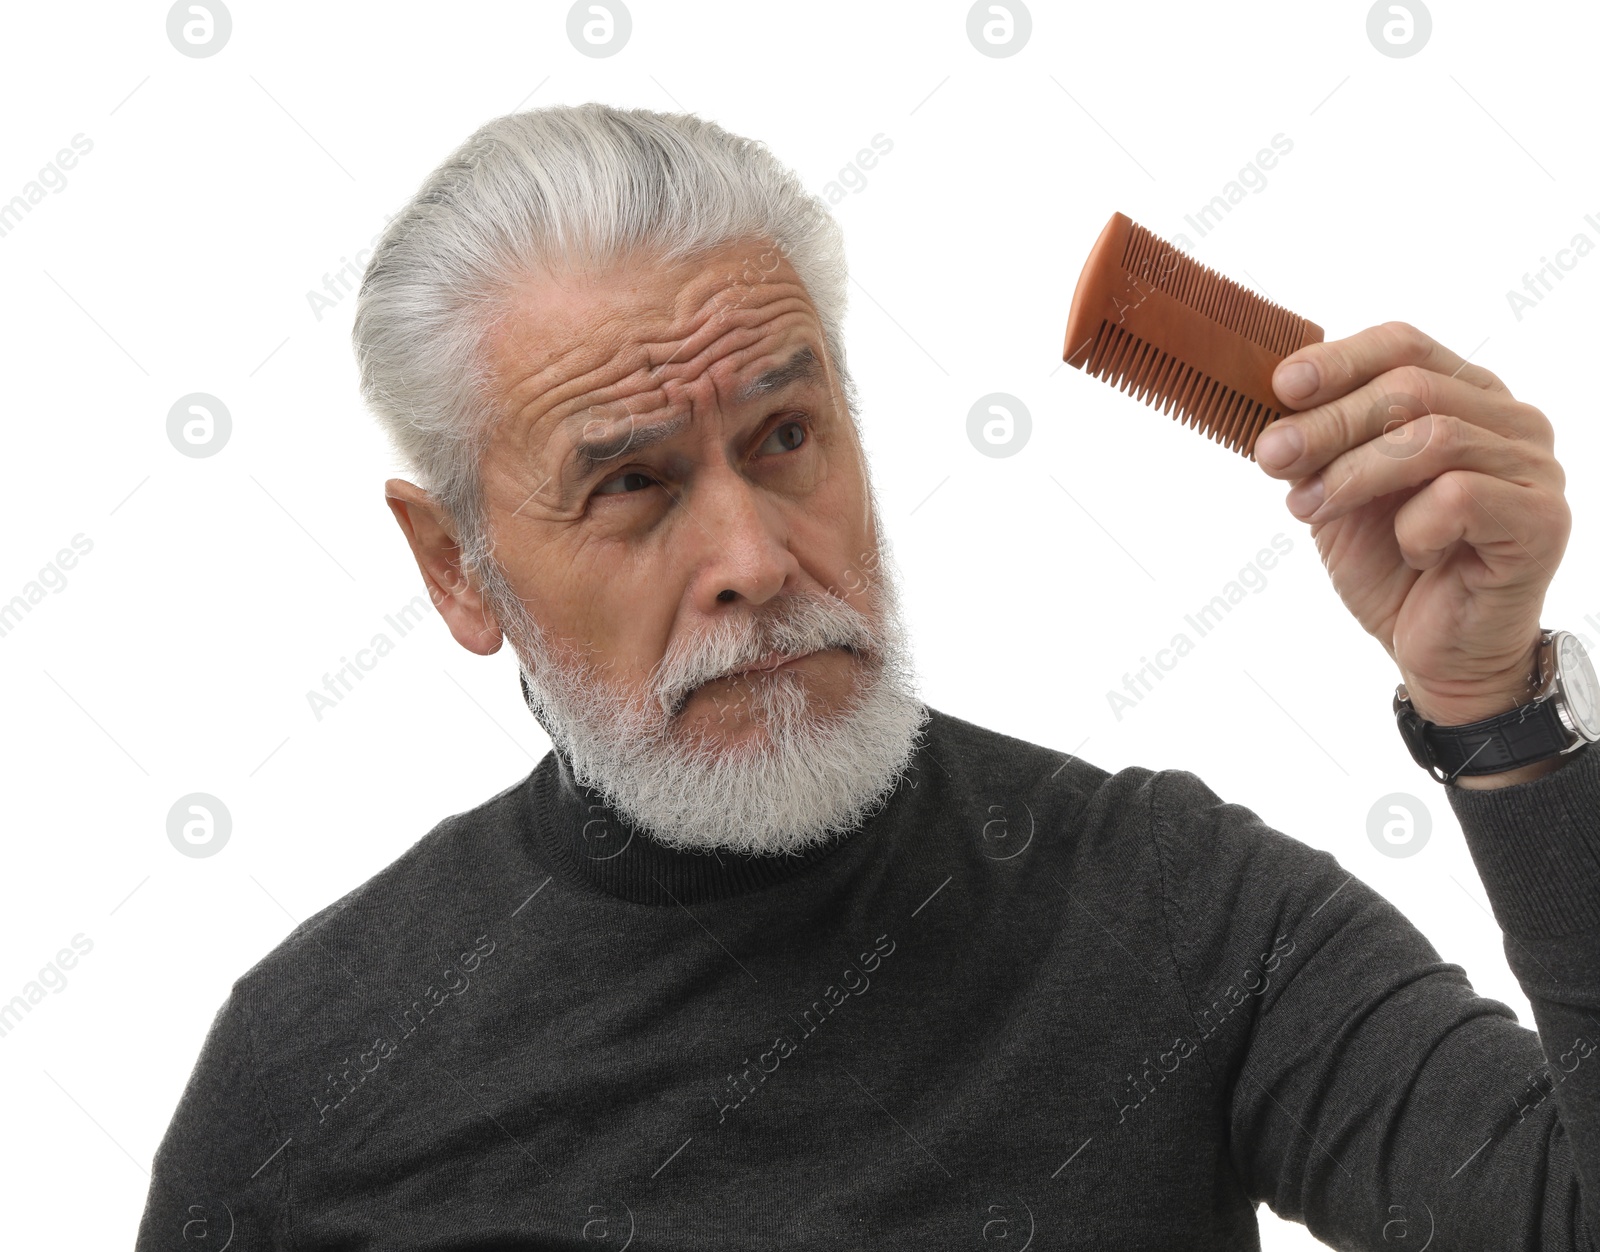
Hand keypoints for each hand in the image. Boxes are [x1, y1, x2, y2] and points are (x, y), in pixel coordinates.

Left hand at [1253, 321, 1571, 741]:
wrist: (1437, 653)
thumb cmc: (1393, 567)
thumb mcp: (1339, 493)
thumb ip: (1320, 444)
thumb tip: (1271, 398)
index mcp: (1465, 397)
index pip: (1403, 344)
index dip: (1338, 360)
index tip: (1281, 387)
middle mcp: (1510, 421)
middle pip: (1410, 387)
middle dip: (1328, 422)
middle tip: (1272, 458)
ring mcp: (1534, 468)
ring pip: (1431, 437)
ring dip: (1352, 473)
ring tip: (1308, 508)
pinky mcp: (1541, 521)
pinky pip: (1460, 497)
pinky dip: (1413, 526)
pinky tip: (1410, 553)